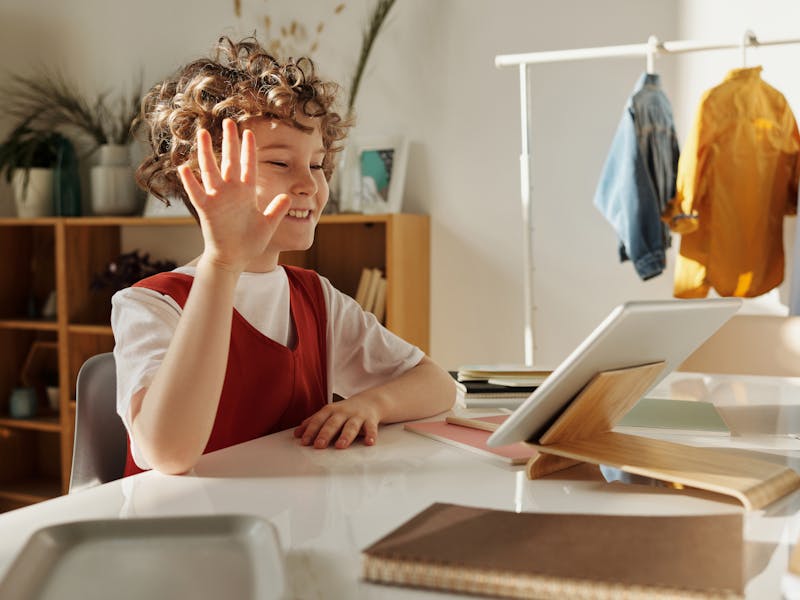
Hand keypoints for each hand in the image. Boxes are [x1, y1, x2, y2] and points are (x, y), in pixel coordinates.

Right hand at [178, 119, 289, 272]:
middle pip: (229, 161)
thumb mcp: (268, 224)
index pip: (248, 165)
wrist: (234, 258)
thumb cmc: (250, 242)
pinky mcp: (206, 209)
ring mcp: (217, 199)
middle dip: (229, 142)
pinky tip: (184, 168)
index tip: (249, 132)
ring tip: (203, 133)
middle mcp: (231, 191)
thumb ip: (276, 210)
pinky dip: (190, 182)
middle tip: (228, 122)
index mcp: (246, 192)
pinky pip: (197, 193)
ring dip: (207, 153)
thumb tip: (288, 197)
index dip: (248, 150)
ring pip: (210, 170)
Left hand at [293, 396, 380, 448]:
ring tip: (340, 446)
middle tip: (319, 445)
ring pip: (351, 426)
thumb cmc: (346, 410)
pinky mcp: (370, 420)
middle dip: (326, 434)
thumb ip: (314, 422)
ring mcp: (357, 416)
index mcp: (331, 411)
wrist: (370, 401)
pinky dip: (371, 435)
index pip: (319, 420)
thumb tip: (297, 433)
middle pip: (333, 423)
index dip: (311, 431)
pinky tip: (369, 443)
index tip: (304, 441)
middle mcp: (343, 413)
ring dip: (346, 436)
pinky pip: (371, 428)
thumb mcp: (329, 413)